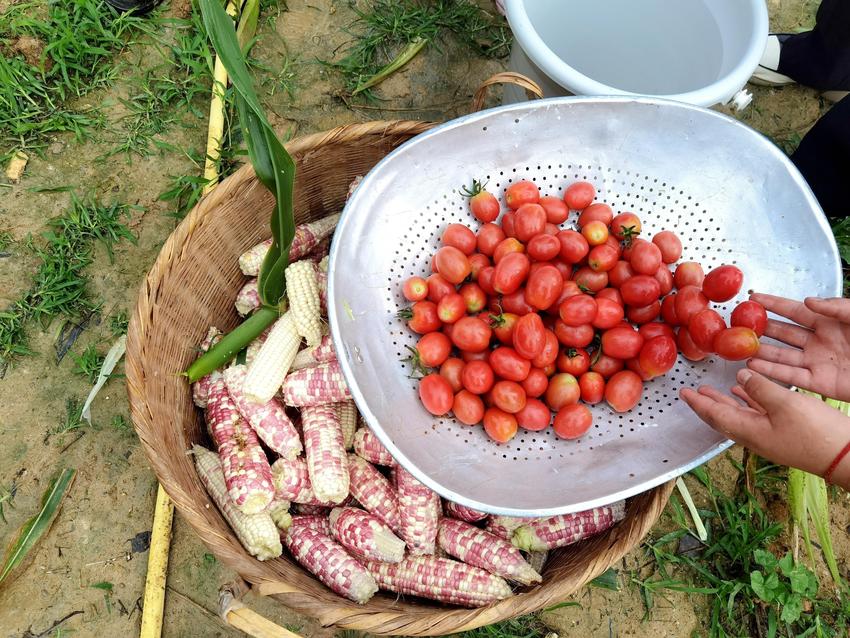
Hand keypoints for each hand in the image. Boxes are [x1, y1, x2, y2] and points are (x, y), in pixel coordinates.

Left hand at [680, 369, 849, 488]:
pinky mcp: (783, 433)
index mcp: (748, 431)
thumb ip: (759, 388)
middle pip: (723, 417)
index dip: (698, 402)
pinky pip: (757, 415)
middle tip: (693, 392)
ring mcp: (769, 436)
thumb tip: (738, 376)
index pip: (714, 414)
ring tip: (713, 391)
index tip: (683, 393)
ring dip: (725, 402)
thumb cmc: (816, 433)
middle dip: (707, 404)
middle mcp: (754, 436)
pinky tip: (748, 395)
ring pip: (739, 416)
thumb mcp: (785, 404)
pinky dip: (748, 403)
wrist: (846, 457)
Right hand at [748, 293, 849, 401]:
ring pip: (782, 355)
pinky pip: (791, 376)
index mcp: (830, 322)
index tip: (753, 299)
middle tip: (738, 325)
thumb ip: (836, 307)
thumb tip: (808, 301)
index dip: (773, 304)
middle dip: (761, 328)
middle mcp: (821, 341)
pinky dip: (771, 371)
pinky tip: (755, 365)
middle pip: (783, 333)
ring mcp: (819, 362)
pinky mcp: (821, 383)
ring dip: (761, 351)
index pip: (795, 310)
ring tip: (739, 347)